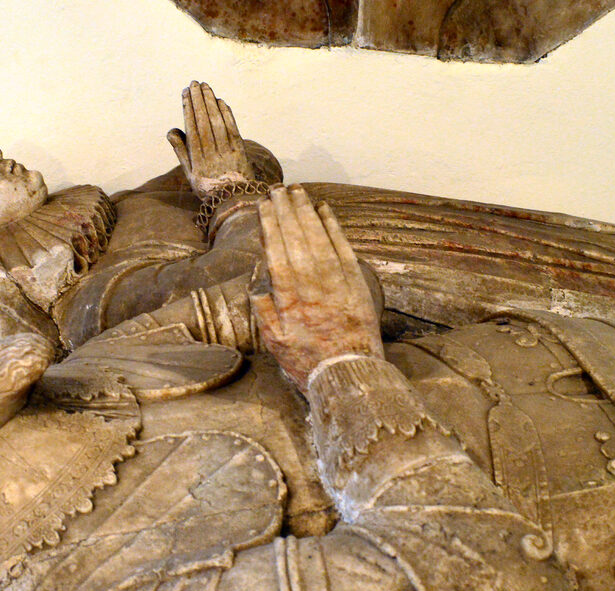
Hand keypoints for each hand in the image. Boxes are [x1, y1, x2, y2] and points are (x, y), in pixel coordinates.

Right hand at [167, 81, 254, 198]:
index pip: (192, 130)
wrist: (234, 200)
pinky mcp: (240, 153)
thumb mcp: (190, 173)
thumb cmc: (208, 186)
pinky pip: (232, 130)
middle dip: (199, 101)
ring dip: (211, 103)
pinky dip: (226, 114)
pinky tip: (221, 102)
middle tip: (195, 83)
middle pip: (204, 123)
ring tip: (206, 87)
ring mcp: (227, 154)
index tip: (185, 93)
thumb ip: (181, 151)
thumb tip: (171, 130)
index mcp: (197, 161)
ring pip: (217, 124)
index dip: (188, 110)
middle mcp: (211, 156)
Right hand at [250, 186, 383, 392]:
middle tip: (279, 190)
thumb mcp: (275, 344)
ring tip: (298, 193)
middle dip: (287, 213)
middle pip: (297, 242)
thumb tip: (258, 285)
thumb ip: (264, 313)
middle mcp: (313, 288)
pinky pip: (344, 250)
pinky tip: (326, 211)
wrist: (349, 375)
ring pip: (319, 241)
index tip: (265, 207)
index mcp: (290, 301)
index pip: (278, 255)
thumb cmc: (307, 362)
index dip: (271, 227)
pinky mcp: (356, 285)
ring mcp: (337, 285)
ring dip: (308, 214)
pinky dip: (334, 229)